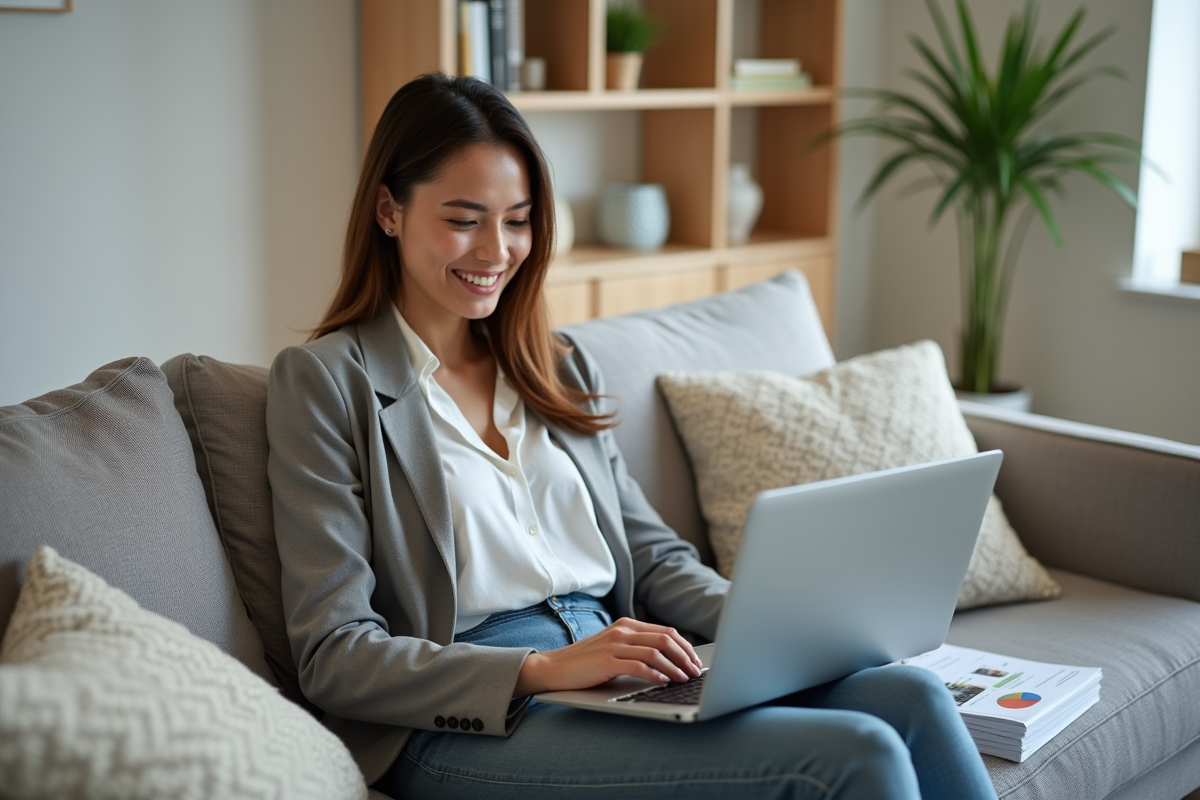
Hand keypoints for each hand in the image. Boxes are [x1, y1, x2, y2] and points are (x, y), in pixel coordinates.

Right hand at [513, 618, 702, 696]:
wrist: (554, 667)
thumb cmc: (586, 663)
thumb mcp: (614, 649)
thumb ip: (636, 648)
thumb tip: (669, 661)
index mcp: (627, 625)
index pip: (665, 632)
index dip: (684, 647)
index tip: (694, 662)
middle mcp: (622, 631)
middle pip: (665, 639)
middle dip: (684, 656)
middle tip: (695, 672)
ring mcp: (614, 644)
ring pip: (655, 652)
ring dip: (674, 667)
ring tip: (684, 679)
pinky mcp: (606, 661)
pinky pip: (638, 665)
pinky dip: (655, 674)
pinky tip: (663, 682)